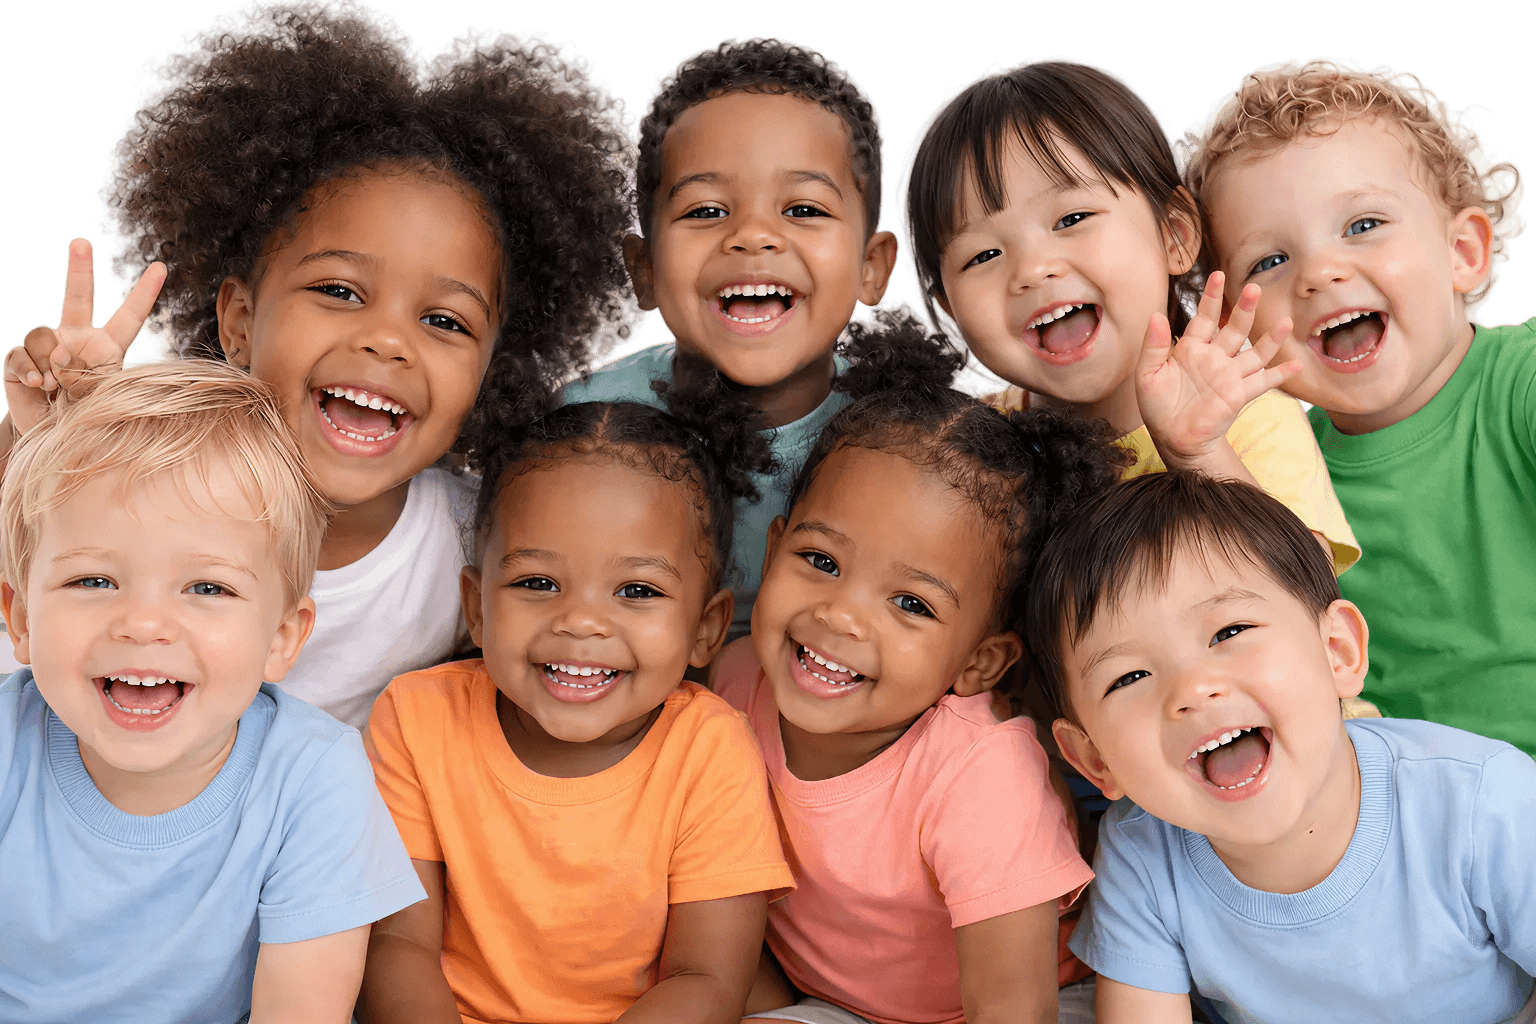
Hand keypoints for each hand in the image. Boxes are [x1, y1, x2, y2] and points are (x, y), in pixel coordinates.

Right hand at [3, 239, 165, 434]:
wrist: (52, 438)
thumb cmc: (86, 420)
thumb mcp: (101, 401)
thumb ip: (86, 376)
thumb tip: (59, 354)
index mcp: (108, 347)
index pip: (129, 316)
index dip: (144, 292)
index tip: (161, 266)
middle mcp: (76, 338)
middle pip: (78, 298)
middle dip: (79, 269)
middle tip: (81, 241)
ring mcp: (47, 346)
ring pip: (45, 336)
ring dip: (53, 364)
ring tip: (57, 388)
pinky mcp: (20, 358)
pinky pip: (23, 355)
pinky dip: (32, 371)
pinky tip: (39, 386)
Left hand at [1135, 272, 1298, 468]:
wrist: (1173, 438)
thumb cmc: (1158, 406)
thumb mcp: (1147, 375)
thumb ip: (1153, 346)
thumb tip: (1156, 315)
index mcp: (1191, 348)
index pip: (1205, 317)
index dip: (1212, 297)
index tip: (1218, 275)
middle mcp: (1214, 357)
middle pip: (1235, 329)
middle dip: (1245, 309)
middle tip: (1254, 288)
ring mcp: (1229, 375)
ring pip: (1255, 352)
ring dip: (1270, 338)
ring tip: (1285, 321)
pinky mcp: (1239, 395)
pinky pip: (1263, 382)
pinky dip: (1280, 374)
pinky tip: (1295, 365)